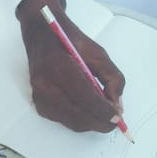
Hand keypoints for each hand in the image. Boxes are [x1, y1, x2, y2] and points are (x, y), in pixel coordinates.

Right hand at [17, 0, 125, 132]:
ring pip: (71, 121)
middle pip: (77, 114)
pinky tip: (89, 110)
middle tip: (115, 120)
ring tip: (104, 114)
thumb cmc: (68, 40)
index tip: (117, 117)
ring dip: (91, 122)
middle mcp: (44, 83)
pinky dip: (80, 119)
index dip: (102, 110)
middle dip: (100, 121)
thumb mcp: (98, 53)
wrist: (41, 35)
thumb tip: (117, 105)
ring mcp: (39, 95)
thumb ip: (112, 78)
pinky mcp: (39, 103)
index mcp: (58, 65)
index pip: (83, 96)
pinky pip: (64, 120)